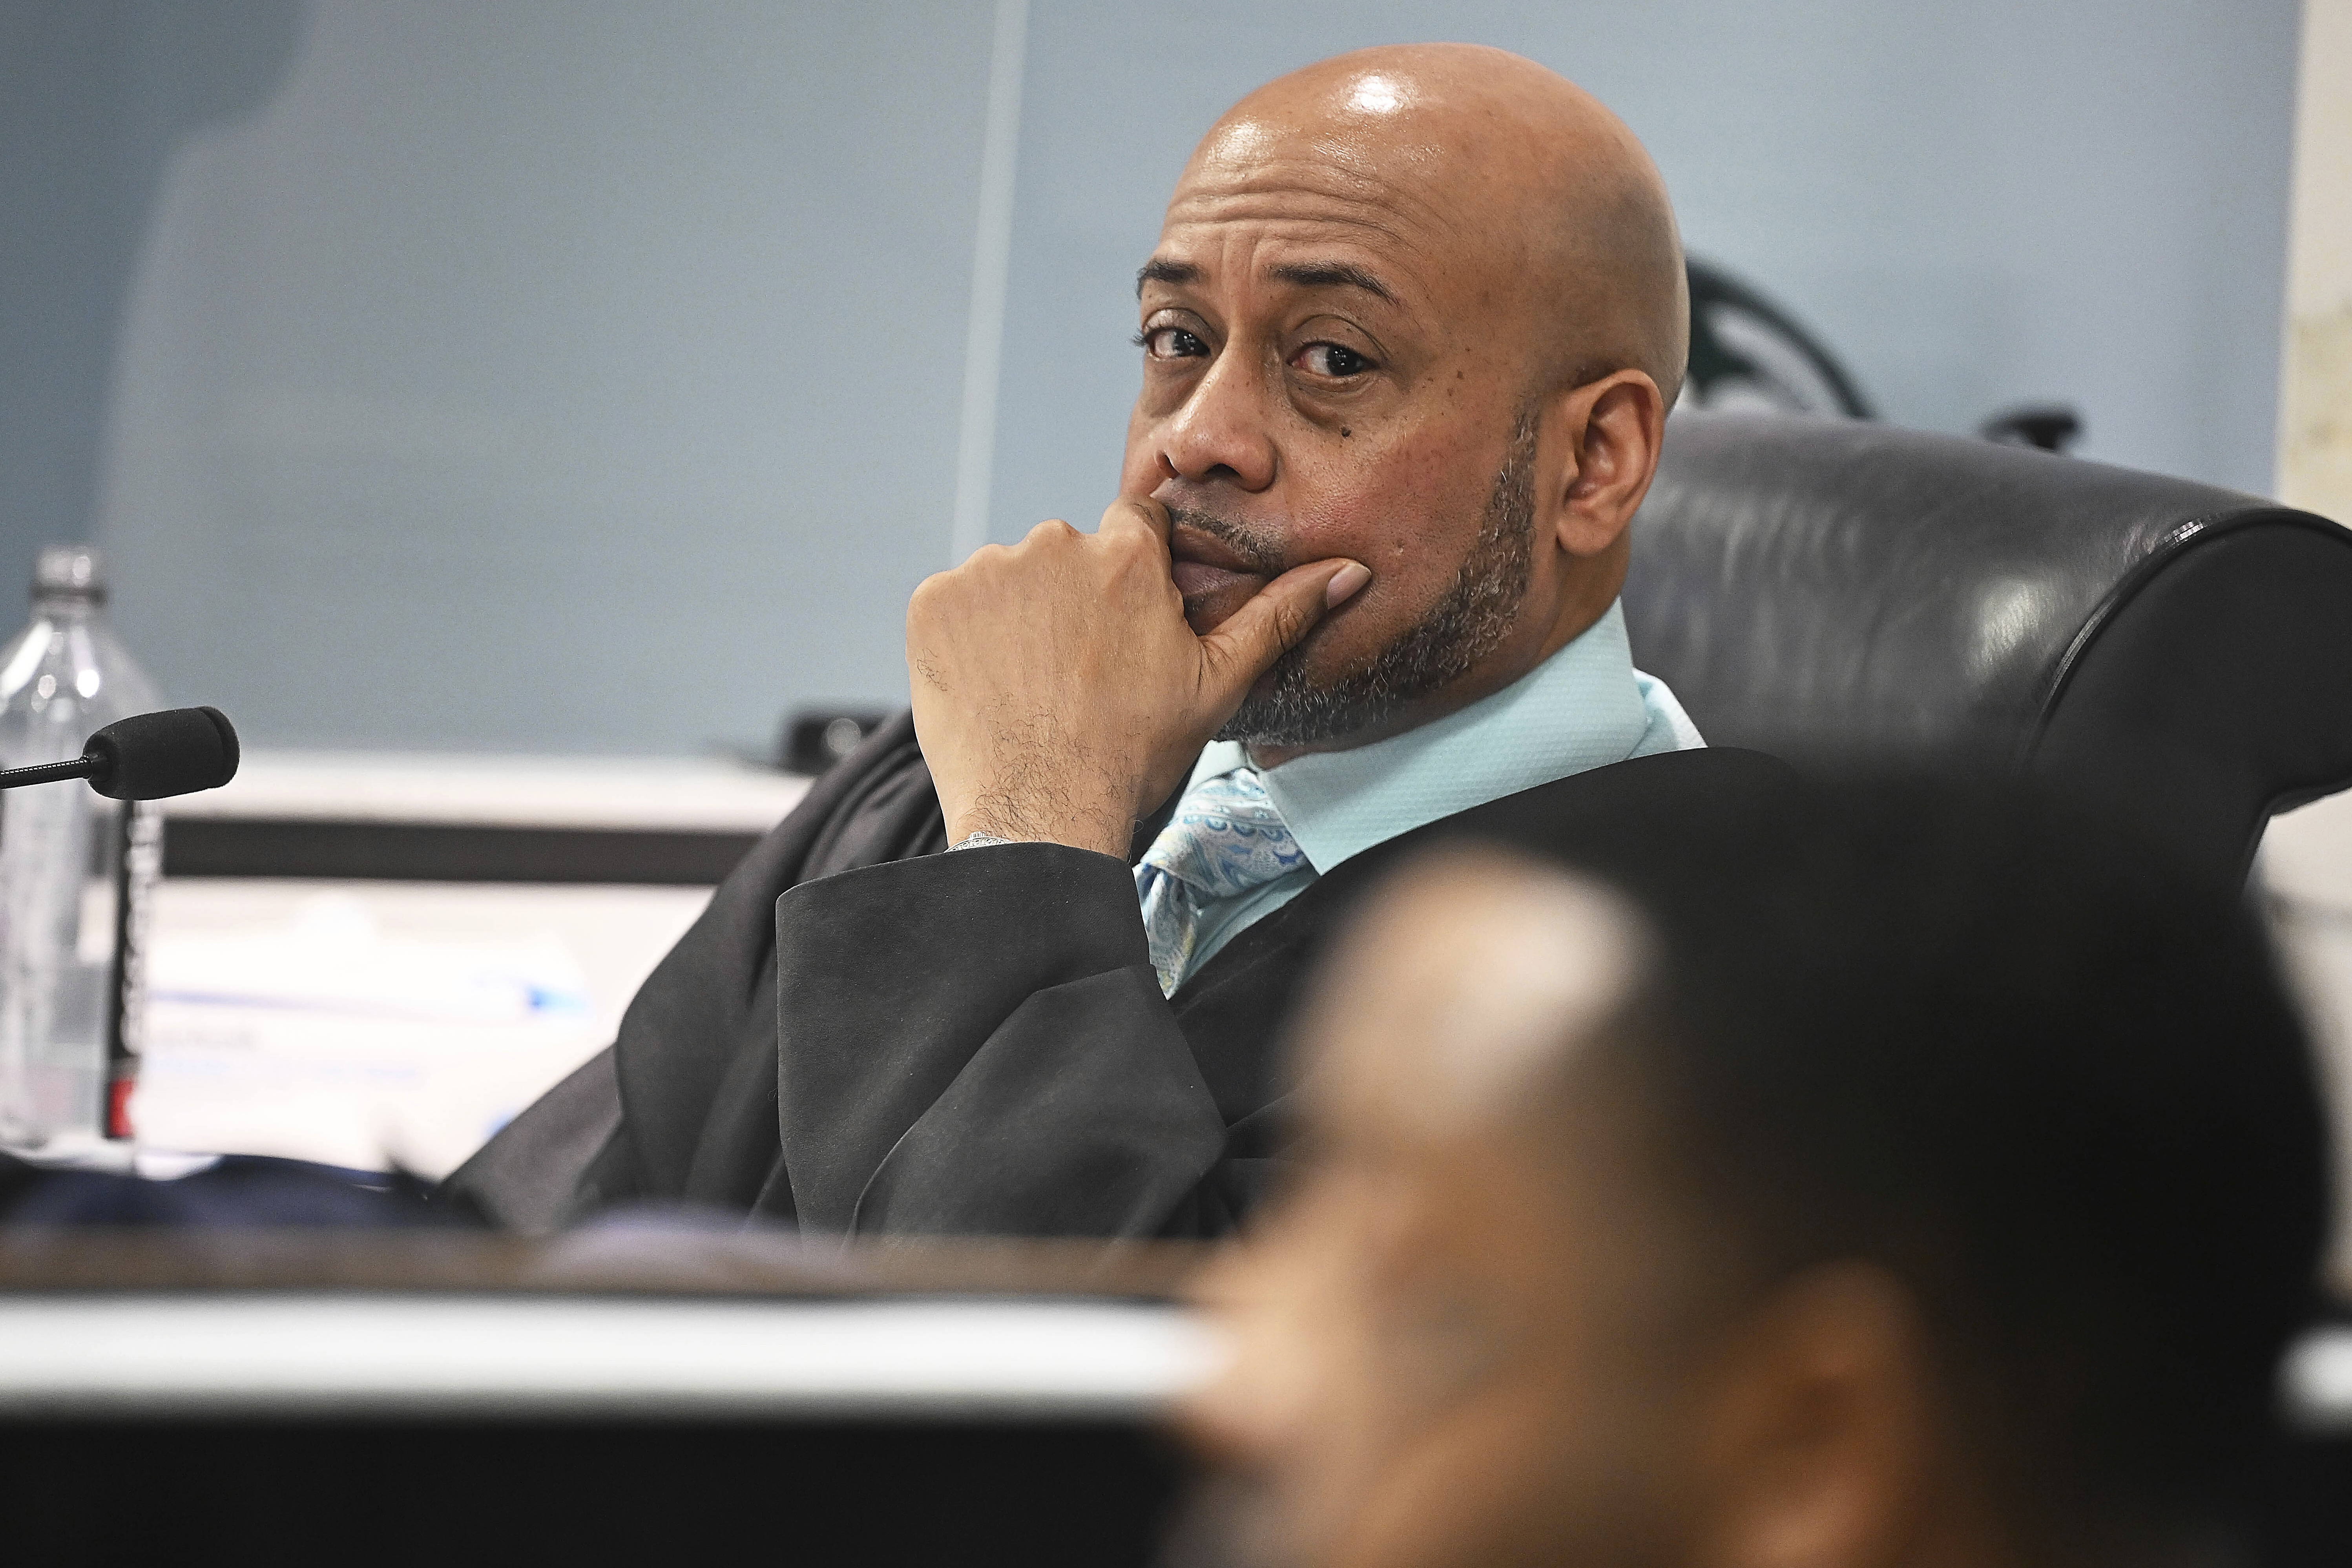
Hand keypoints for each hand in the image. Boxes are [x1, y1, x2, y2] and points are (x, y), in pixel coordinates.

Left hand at [907, 497, 1368, 856]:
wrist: (1040, 814)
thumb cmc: (1131, 754)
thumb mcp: (1216, 682)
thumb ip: (1279, 615)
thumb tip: (1348, 572)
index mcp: (1126, 555)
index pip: (1135, 526)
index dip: (1134, 574)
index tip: (1125, 624)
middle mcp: (1053, 545)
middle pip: (1069, 553)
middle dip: (1075, 599)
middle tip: (1081, 673)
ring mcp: (985, 573)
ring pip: (1011, 579)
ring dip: (1020, 618)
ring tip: (1034, 687)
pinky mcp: (932, 604)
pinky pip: (955, 604)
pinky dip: (968, 638)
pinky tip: (992, 687)